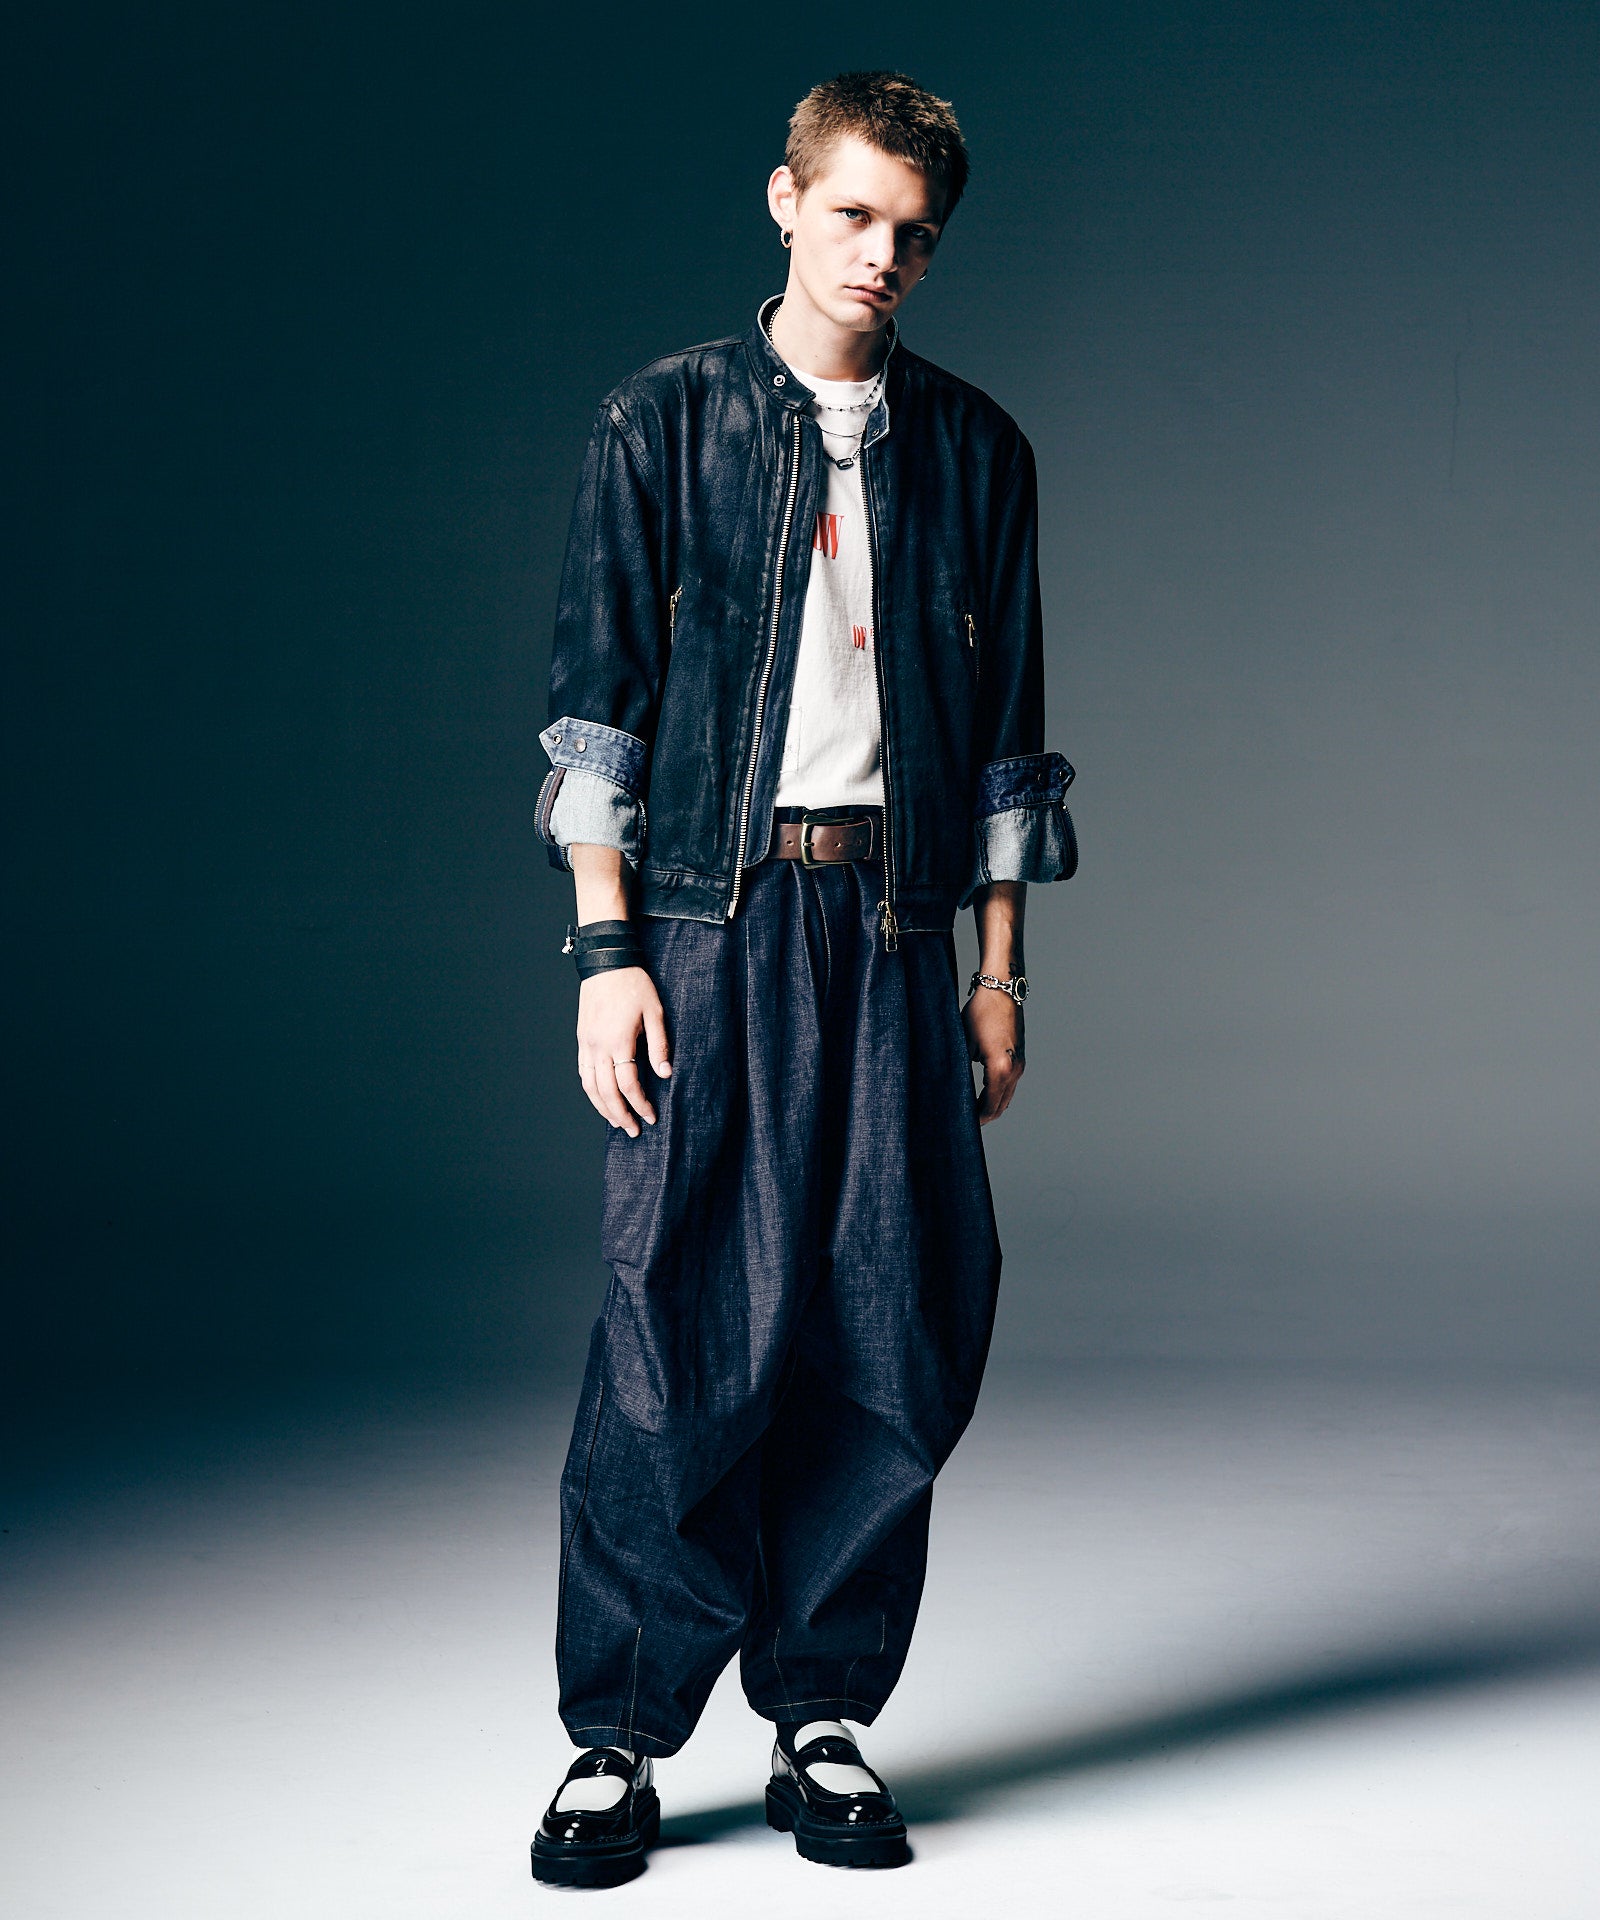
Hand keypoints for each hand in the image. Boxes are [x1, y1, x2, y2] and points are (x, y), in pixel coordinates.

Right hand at [577, 968, 671, 1136]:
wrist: (606, 962)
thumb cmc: (634, 985)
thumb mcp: (655, 1012)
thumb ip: (660, 1046)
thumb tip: (665, 1075)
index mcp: (619, 1041)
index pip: (628, 1085)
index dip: (640, 1104)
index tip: (651, 1116)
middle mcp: (598, 1046)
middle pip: (606, 1092)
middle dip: (620, 1115)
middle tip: (633, 1131)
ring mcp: (587, 1044)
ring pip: (589, 1086)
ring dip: (602, 1107)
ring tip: (616, 1121)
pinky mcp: (582, 1039)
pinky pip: (583, 1072)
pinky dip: (591, 1090)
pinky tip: (601, 1098)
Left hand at [963, 987, 1024, 1123]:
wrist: (1002, 990)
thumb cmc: (981, 1012)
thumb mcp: (964, 1042)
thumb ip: (961, 1068)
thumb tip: (954, 1089)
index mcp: (1000, 1068)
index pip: (989, 1105)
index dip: (976, 1119)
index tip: (962, 1124)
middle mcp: (1014, 1069)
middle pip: (1000, 1106)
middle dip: (984, 1116)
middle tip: (965, 1122)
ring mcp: (1019, 1064)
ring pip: (1006, 1097)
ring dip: (991, 1106)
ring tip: (972, 1111)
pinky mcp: (1019, 1058)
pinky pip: (1009, 1085)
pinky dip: (997, 1094)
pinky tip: (982, 1094)